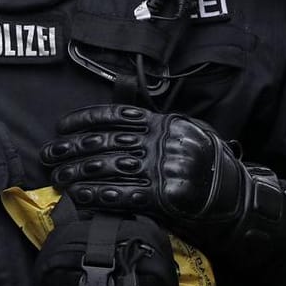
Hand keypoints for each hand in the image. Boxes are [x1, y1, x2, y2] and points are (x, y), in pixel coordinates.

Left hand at [40, 105, 285, 265]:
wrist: (237, 197)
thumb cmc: (204, 162)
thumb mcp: (182, 130)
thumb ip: (149, 118)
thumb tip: (118, 88)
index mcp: (164, 123)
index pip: (115, 115)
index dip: (83, 120)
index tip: (61, 126)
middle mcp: (162, 142)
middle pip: (105, 142)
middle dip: (71, 149)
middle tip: (48, 155)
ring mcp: (164, 169)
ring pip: (109, 168)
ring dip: (77, 173)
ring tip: (57, 177)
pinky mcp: (165, 197)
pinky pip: (123, 194)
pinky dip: (97, 195)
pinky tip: (79, 195)